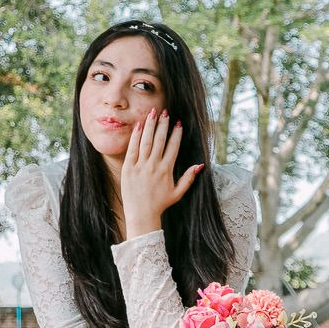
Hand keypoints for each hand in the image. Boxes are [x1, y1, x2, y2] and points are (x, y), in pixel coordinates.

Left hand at [117, 110, 200, 237]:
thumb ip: (189, 178)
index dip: (176, 133)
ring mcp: (140, 166)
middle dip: (163, 125)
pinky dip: (136, 136)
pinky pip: (132, 149)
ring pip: (146, 141)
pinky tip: (139, 125)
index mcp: (167, 170)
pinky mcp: (128, 168)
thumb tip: (200, 165)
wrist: (141, 214)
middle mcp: (154, 166)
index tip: (178, 122)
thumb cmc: (160, 204)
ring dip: (150, 125)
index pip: (173, 147)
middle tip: (166, 112)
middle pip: (160, 140)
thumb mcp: (178, 192)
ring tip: (153, 113)